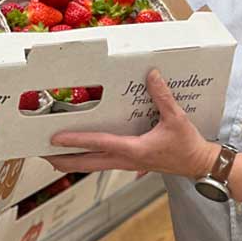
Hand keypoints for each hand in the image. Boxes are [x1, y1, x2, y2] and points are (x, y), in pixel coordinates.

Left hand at [45, 69, 219, 178]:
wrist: (198, 164)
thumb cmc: (187, 144)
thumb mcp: (176, 118)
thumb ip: (162, 96)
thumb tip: (151, 75)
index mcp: (134, 150)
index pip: (99, 143)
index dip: (76, 140)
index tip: (56, 139)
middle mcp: (126, 160)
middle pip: (87, 163)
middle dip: (64, 160)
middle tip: (42, 154)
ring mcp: (127, 164)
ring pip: (93, 165)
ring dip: (73, 161)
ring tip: (54, 156)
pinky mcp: (131, 164)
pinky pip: (103, 163)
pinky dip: (88, 159)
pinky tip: (82, 153)